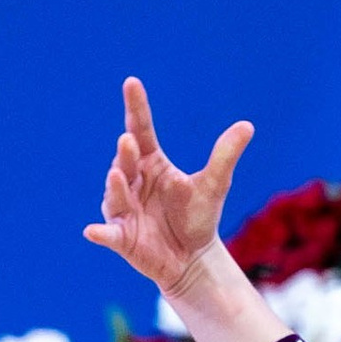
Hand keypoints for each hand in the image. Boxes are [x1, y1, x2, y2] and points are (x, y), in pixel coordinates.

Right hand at [82, 76, 253, 295]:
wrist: (193, 258)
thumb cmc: (198, 217)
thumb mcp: (214, 185)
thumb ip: (225, 156)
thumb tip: (247, 125)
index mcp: (152, 163)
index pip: (141, 129)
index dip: (136, 107)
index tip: (132, 83)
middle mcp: (132, 181)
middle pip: (126, 161)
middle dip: (125, 153)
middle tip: (128, 141)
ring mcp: (124, 208)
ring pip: (115, 194)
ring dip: (115, 186)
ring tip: (119, 175)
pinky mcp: (121, 237)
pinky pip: (108, 233)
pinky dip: (100, 232)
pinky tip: (93, 232)